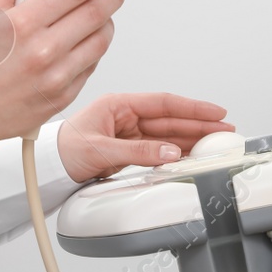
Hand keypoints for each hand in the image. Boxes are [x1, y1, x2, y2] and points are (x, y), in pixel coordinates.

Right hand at [0, 0, 125, 150]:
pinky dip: (96, 48)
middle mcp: (43, 52)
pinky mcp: (64, 97)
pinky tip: (87, 40)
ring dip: (108, 21)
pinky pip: (92, 65)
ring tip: (102, 12)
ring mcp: (57, 78)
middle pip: (96, 12)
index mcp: (22, 24)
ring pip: (101, 40)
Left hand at [57, 93, 234, 182]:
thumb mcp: (100, 150)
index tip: (215, 112)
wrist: (46, 168)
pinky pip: (158, 149)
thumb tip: (170, 154)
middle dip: (199, 124)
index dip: (192, 108)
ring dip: (192, 139)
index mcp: (118, 105)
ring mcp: (128, 133)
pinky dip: (176, 153)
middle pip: (170, 119)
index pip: (163, 103)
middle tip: (225, 130)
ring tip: (215, 144)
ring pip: (167, 135)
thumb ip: (137, 153)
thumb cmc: (62, 150)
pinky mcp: (127, 150)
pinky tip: (192, 155)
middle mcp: (126, 116)